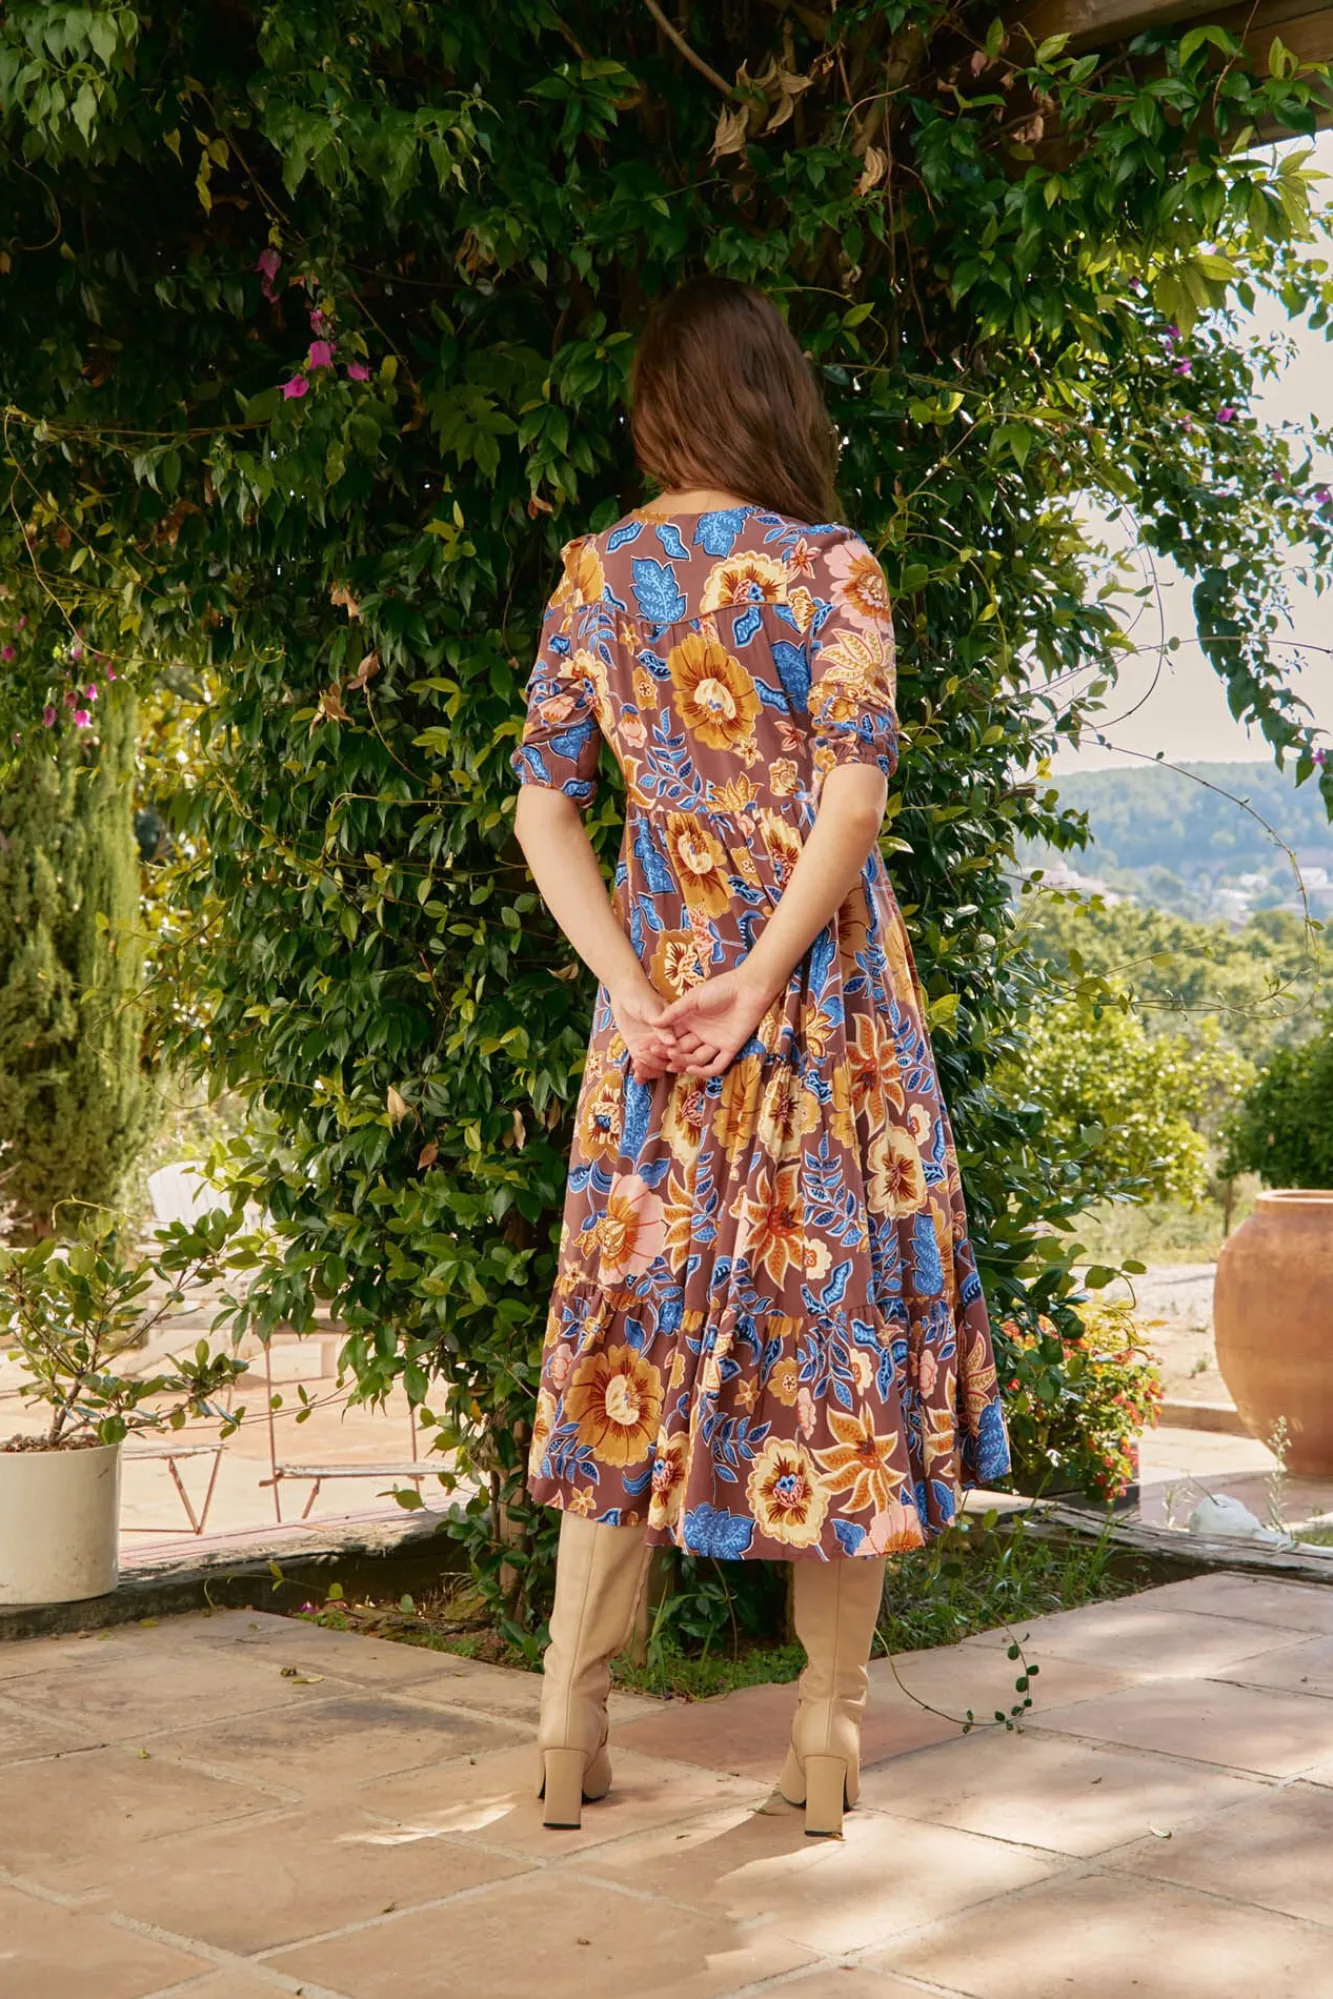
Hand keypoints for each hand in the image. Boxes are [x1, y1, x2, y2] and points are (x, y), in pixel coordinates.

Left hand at [608, 977, 677, 1082]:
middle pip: (669, 1061)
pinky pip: (644, 1066)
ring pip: (657, 1067)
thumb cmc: (641, 996)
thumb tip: (672, 1043)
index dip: (676, 1055)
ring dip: (649, 1070)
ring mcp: (654, 1048)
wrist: (623, 993)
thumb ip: (662, 1028)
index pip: (681, 1048)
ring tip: (638, 1064)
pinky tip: (637, 1078)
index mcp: (677, 1031)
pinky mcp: (640, 1050)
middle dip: (658, 1063)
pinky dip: (641, 1074)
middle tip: (644, 1057)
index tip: (667, 1056)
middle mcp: (668, 1043)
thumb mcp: (652, 1010)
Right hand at [657, 966, 776, 1077]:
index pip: (671, 1036)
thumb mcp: (692, 999)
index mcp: (689, 1021)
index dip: (660, 1043)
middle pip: (682, 1049)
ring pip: (696, 1059)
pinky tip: (692, 1068)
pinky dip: (704, 1070)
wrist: (749, 988)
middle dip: (668, 1054)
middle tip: (656, 1056)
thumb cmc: (720, 988)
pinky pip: (716, 1065)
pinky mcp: (730, 1049)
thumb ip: (674, 1012)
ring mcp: (715, 1043)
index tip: (647, 1047)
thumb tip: (652, 1022)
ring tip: (672, 1062)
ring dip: (683, 1062)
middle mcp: (700, 1034)